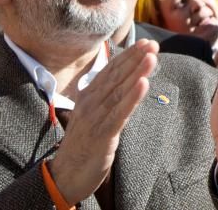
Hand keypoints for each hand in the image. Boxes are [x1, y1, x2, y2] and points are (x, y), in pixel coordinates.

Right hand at [50, 39, 157, 202]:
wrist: (65, 175)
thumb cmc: (83, 143)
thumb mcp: (92, 114)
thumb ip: (105, 97)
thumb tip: (123, 80)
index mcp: (88, 96)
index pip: (110, 70)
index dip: (128, 56)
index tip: (145, 43)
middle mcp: (90, 102)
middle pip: (116, 76)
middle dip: (135, 58)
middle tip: (153, 44)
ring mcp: (95, 117)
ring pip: (119, 91)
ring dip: (137, 73)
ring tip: (151, 57)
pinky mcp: (102, 134)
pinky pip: (119, 113)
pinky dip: (132, 98)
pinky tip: (143, 84)